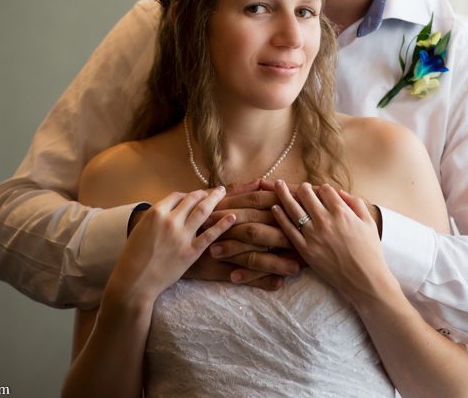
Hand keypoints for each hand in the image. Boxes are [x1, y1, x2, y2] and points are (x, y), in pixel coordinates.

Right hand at [107, 187, 235, 302]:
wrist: (135, 280)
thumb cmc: (133, 256)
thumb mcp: (140, 229)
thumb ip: (156, 218)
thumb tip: (169, 211)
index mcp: (156, 213)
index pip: (177, 196)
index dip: (188, 194)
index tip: (195, 195)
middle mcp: (171, 220)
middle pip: (192, 200)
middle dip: (204, 193)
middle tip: (215, 190)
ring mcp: (182, 236)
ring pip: (203, 211)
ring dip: (214, 199)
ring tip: (223, 192)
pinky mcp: (191, 252)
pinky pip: (210, 235)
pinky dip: (223, 224)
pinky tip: (232, 217)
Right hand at [185, 180, 299, 288]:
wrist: (158, 244)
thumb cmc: (189, 220)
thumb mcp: (210, 202)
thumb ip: (236, 192)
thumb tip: (262, 182)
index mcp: (223, 207)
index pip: (257, 204)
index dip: (282, 207)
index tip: (304, 210)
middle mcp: (219, 226)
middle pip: (258, 229)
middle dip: (285, 236)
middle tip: (309, 242)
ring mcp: (216, 248)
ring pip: (251, 255)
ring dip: (276, 262)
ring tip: (298, 268)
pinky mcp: (211, 269)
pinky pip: (239, 276)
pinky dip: (258, 281)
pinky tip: (278, 284)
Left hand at [272, 181, 393, 302]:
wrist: (364, 279)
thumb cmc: (370, 252)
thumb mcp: (368, 222)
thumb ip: (355, 203)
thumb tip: (339, 192)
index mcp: (342, 212)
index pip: (325, 189)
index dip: (321, 188)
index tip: (319, 190)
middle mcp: (325, 220)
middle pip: (306, 194)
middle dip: (302, 187)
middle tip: (298, 187)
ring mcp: (313, 235)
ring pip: (293, 208)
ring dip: (284, 194)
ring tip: (278, 185)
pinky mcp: (305, 249)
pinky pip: (288, 229)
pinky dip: (280, 217)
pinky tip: (275, 208)